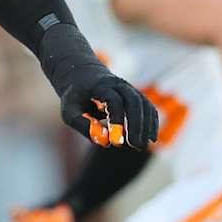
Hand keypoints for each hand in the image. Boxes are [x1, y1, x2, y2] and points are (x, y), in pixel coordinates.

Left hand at [36, 24, 160, 150]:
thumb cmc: (74, 97)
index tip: (117, 141)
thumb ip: (83, 125)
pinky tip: (151, 139)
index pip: (114, 101)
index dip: (117, 120)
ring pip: (144, 104)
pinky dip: (151, 122)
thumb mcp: (69, 111)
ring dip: (146, 125)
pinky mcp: (135, 95)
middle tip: (136, 146)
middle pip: (134, 101)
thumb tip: (105, 141)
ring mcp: (129, 89)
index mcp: (101, 86)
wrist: (81, 75)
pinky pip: (148, 107)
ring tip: (142, 146)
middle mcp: (119, 84)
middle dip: (137, 124)